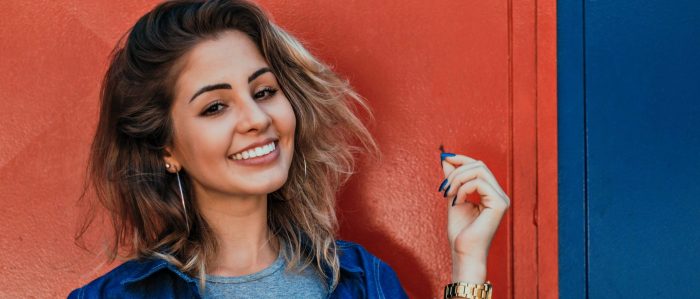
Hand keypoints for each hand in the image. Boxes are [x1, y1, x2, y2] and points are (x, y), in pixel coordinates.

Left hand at [439, 153, 509, 281]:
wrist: (463, 253)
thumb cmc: (460, 232)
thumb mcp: (453, 198)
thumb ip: (453, 180)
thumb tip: (446, 159)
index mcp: (491, 193)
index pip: (479, 166)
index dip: (461, 159)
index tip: (443, 158)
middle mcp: (499, 195)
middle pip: (479, 165)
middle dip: (457, 170)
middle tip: (444, 186)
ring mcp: (501, 199)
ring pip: (479, 170)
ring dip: (458, 179)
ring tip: (448, 193)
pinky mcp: (499, 204)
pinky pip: (479, 182)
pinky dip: (463, 188)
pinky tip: (457, 201)